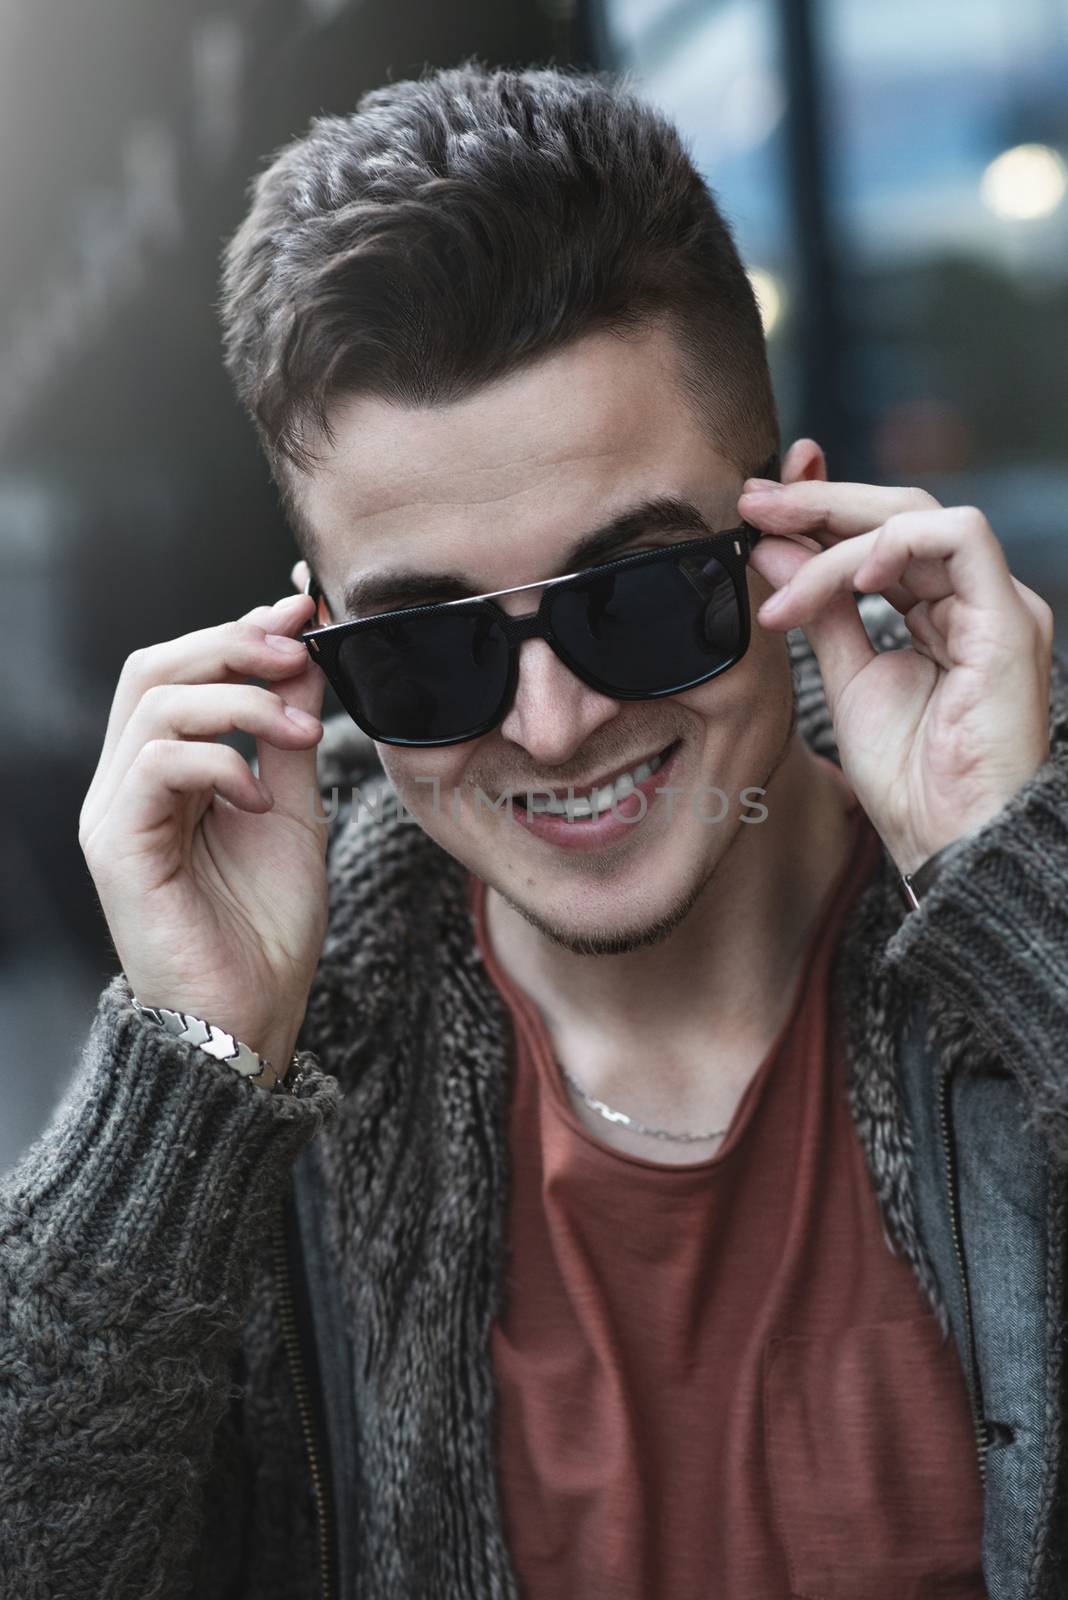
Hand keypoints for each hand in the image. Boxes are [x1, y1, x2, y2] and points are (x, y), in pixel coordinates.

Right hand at [78, 589, 328, 1071]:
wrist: (251, 1019)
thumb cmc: (267, 929)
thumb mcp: (295, 813)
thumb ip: (290, 738)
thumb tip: (306, 659)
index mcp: (166, 773)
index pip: (181, 671)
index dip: (238, 630)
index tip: (304, 611)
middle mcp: (128, 784)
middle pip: (154, 668)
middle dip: (233, 644)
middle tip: (300, 650)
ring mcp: (114, 813)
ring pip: (152, 704)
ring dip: (239, 700)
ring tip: (301, 732)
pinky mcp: (116, 848)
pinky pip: (154, 766)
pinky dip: (218, 761)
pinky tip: (260, 795)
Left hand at [738, 475, 1054, 875]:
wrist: (948, 838)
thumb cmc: (908, 778)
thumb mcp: (846, 677)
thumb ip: (818, 611)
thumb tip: (771, 549)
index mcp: (941, 611)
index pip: (879, 535)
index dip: (818, 512)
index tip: (754, 511)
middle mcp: (973, 599)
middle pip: (898, 511)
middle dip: (817, 500)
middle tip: (753, 503)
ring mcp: (996, 605)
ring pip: (919, 516)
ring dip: (838, 526)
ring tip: (778, 553)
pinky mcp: (1009, 618)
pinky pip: (960, 538)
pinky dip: (898, 541)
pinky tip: (852, 572)